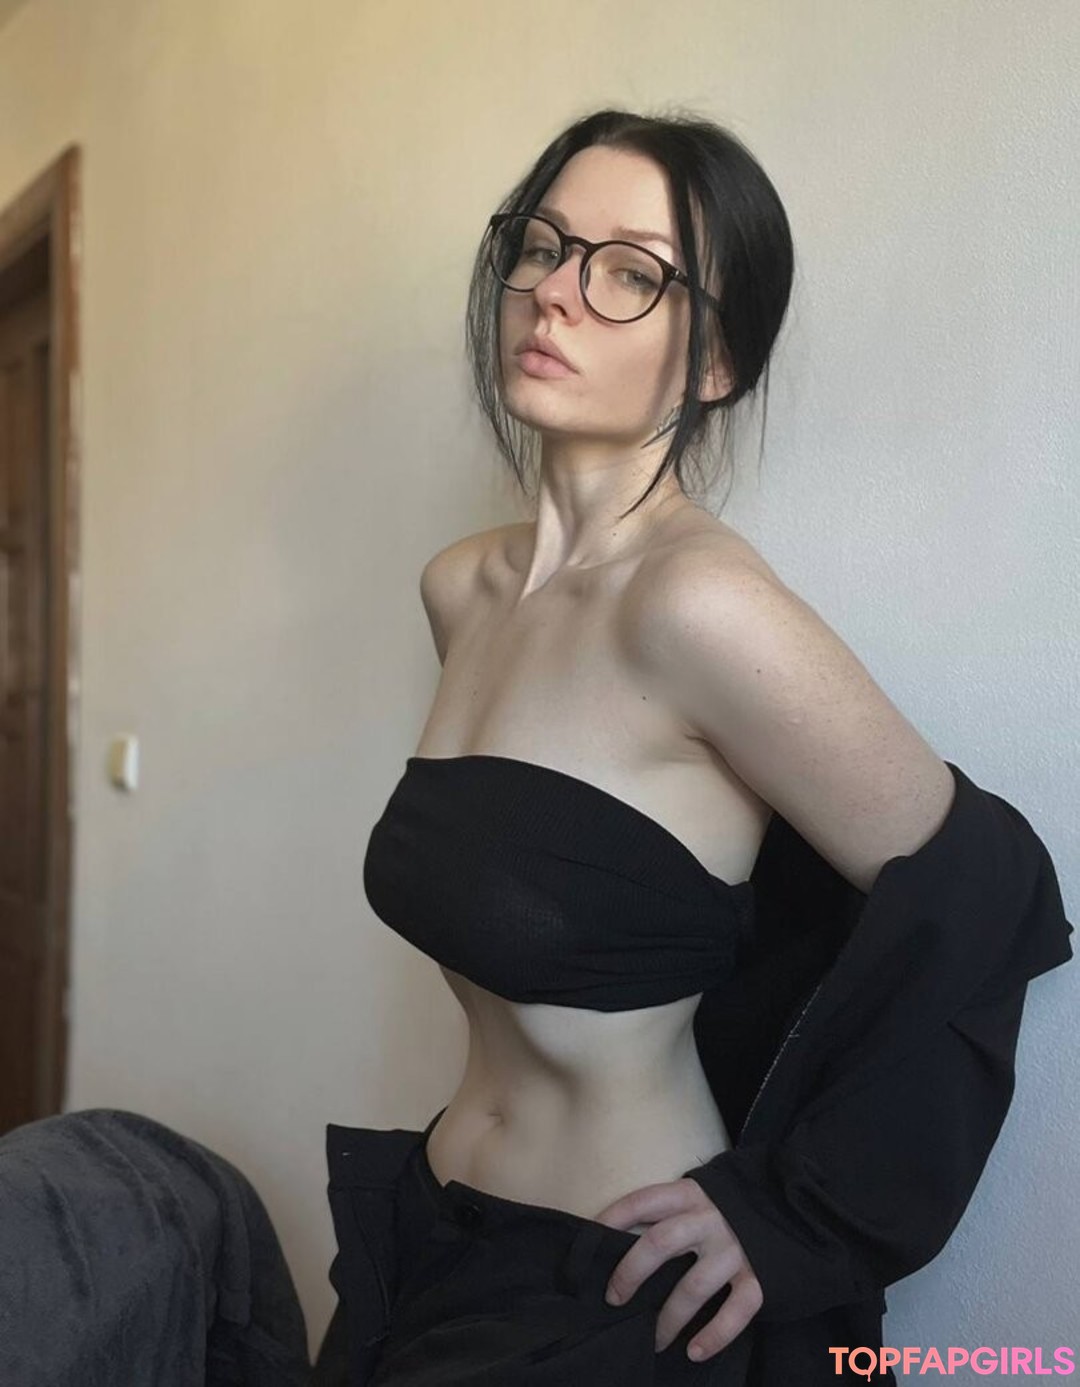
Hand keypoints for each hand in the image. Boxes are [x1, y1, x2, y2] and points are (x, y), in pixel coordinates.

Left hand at [593, 1176, 762, 1361]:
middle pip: (660, 1243)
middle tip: (614, 1299)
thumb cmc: (731, 1206)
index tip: (589, 1243)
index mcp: (691, 1194)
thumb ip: (672, 1210)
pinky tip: (693, 1351)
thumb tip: (621, 1236)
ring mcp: (736, 1248)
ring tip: (652, 1340)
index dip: (612, 1219)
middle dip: (630, 1274)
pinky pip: (736, 1310)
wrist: (791, 1208)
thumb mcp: (701, 1193)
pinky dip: (715, 1335)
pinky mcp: (761, 1276)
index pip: (642, 1202)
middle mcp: (711, 1219)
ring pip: (693, 1287)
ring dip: (668, 1318)